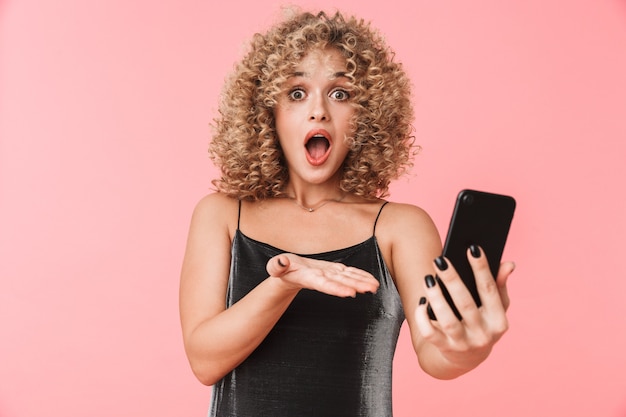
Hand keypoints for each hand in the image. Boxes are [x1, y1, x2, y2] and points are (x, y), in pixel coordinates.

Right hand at [266, 253, 379, 297]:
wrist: (289, 273)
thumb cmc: (282, 269)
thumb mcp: (276, 267)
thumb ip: (278, 265)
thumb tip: (281, 262)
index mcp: (309, 278)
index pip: (324, 284)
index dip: (337, 289)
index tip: (350, 294)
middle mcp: (322, 279)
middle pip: (341, 283)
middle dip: (356, 286)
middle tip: (371, 290)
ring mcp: (330, 276)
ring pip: (348, 279)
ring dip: (362, 282)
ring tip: (375, 287)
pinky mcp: (334, 271)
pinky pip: (349, 274)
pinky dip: (360, 276)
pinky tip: (371, 279)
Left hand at [415, 245, 514, 369]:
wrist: (465, 358)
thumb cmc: (482, 323)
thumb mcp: (495, 308)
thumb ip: (500, 285)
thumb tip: (508, 264)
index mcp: (499, 321)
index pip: (490, 291)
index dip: (482, 269)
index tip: (472, 248)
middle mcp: (483, 334)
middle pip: (466, 304)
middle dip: (452, 280)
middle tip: (439, 260)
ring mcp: (463, 344)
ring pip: (447, 319)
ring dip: (436, 297)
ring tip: (428, 278)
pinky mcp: (445, 349)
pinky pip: (430, 333)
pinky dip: (423, 317)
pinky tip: (421, 302)